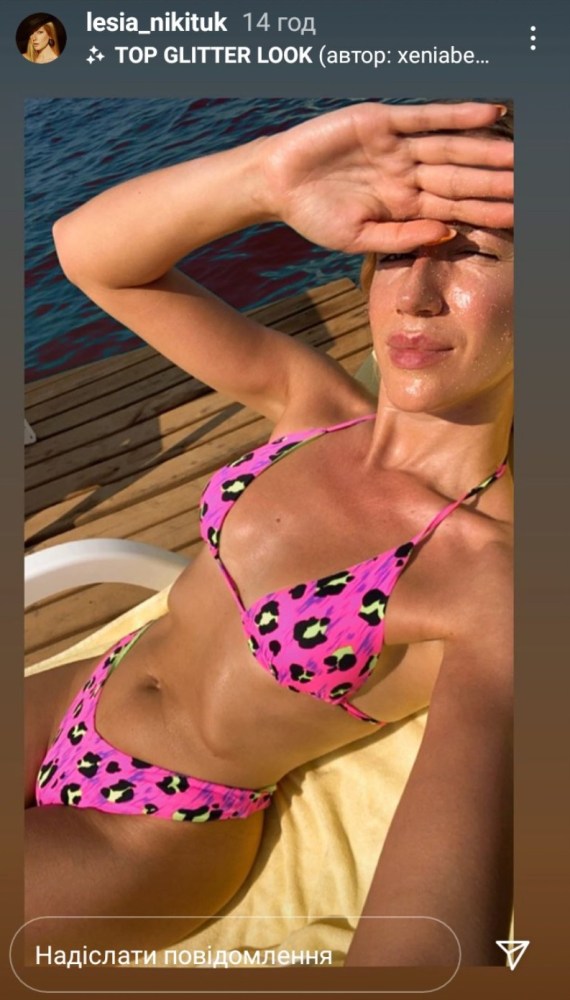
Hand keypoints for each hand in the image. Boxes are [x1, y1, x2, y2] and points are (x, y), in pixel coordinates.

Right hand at [261, 102, 512, 252]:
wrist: (276, 184)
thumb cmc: (314, 216)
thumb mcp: (359, 238)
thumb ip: (403, 237)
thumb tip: (448, 234)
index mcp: (403, 205)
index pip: (454, 208)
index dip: (485, 211)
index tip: (517, 217)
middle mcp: (406, 175)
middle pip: (460, 177)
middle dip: (494, 181)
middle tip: (529, 182)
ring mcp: (397, 147)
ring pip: (451, 148)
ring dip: (485, 150)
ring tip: (518, 154)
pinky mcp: (382, 121)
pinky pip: (427, 116)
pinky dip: (458, 114)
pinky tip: (489, 114)